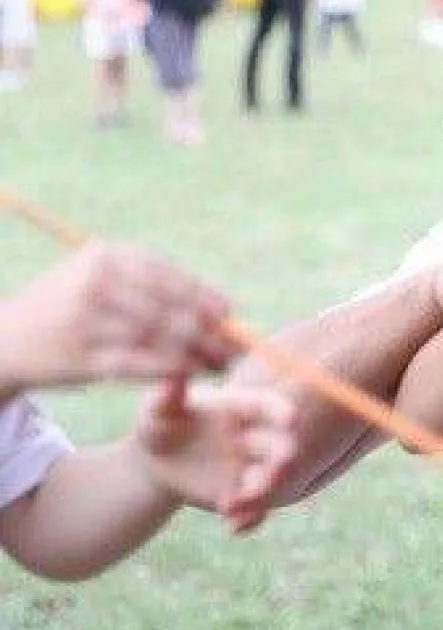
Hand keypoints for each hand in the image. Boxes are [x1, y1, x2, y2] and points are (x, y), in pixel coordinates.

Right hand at [0, 243, 236, 393]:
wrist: (6, 338)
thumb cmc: (71, 304)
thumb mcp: (103, 276)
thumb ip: (155, 286)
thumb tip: (222, 308)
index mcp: (106, 255)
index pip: (169, 276)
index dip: (204, 297)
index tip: (229, 315)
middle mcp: (96, 283)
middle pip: (168, 309)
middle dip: (208, 331)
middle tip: (234, 347)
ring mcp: (86, 321)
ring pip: (157, 340)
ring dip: (196, 354)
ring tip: (219, 364)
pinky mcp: (80, 358)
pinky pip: (137, 364)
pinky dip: (170, 369)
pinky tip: (189, 374)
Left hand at [134, 377, 298, 532]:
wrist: (154, 460)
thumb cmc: (159, 422)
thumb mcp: (157, 409)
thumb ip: (167, 397)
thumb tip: (172, 379)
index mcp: (241, 408)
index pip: (268, 406)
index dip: (281, 410)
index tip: (291, 417)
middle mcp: (254, 438)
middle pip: (279, 447)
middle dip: (282, 459)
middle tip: (279, 469)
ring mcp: (250, 468)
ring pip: (269, 482)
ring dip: (262, 494)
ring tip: (231, 505)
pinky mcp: (241, 495)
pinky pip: (255, 510)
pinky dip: (250, 519)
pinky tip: (233, 527)